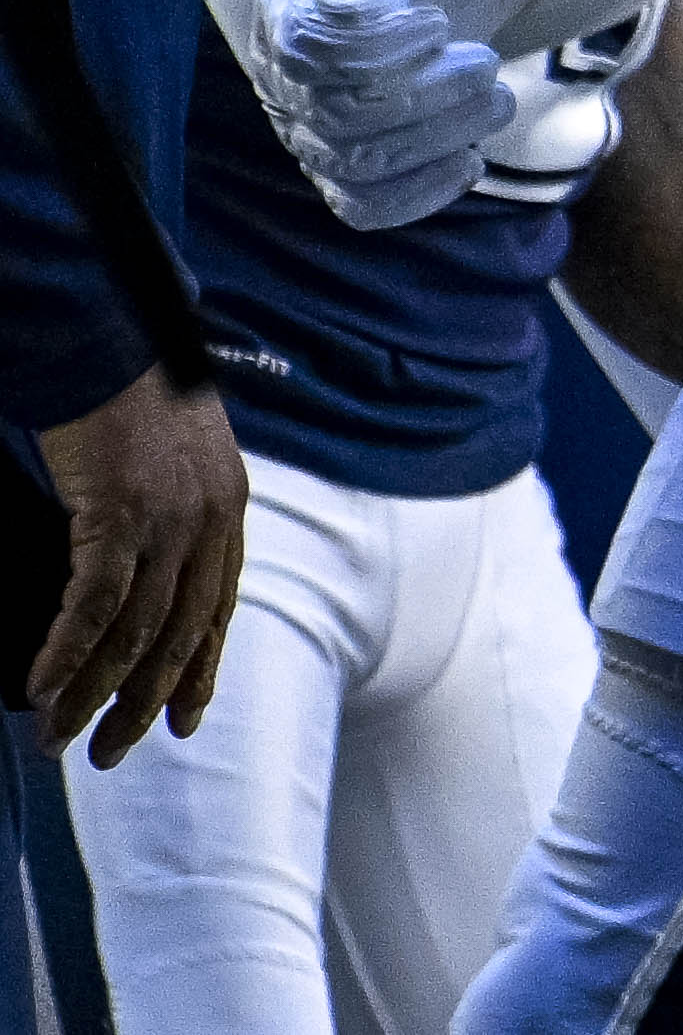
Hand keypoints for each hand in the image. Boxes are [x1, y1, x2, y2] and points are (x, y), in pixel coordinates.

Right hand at [26, 366, 241, 764]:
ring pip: (134, 632)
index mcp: (228, 510)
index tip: (182, 725)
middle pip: (177, 636)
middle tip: (104, 754)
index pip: (217, 611)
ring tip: (58, 738)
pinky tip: (42, 686)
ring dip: (91, 693)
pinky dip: (68, 651)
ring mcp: (168, 519)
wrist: (107, 341)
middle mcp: (210, 520)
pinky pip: (96, 604)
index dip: (198, 672)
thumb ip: (173, 518)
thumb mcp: (174, 462)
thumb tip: (149, 571)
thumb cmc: (127, 400)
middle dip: (141, 705)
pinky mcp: (120, 514)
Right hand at [239, 0, 568, 228]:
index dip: (381, 48)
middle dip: (428, 96)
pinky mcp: (342, 164)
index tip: (439, 23)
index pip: (310, 47)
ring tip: (498, 98)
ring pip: (355, 163)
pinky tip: (470, 160)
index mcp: (288, 2)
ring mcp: (306, 124)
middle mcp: (282, 71)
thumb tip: (362, 7)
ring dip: (441, 137)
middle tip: (488, 62)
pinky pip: (362, 206)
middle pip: (337, 113)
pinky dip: (420, 194)